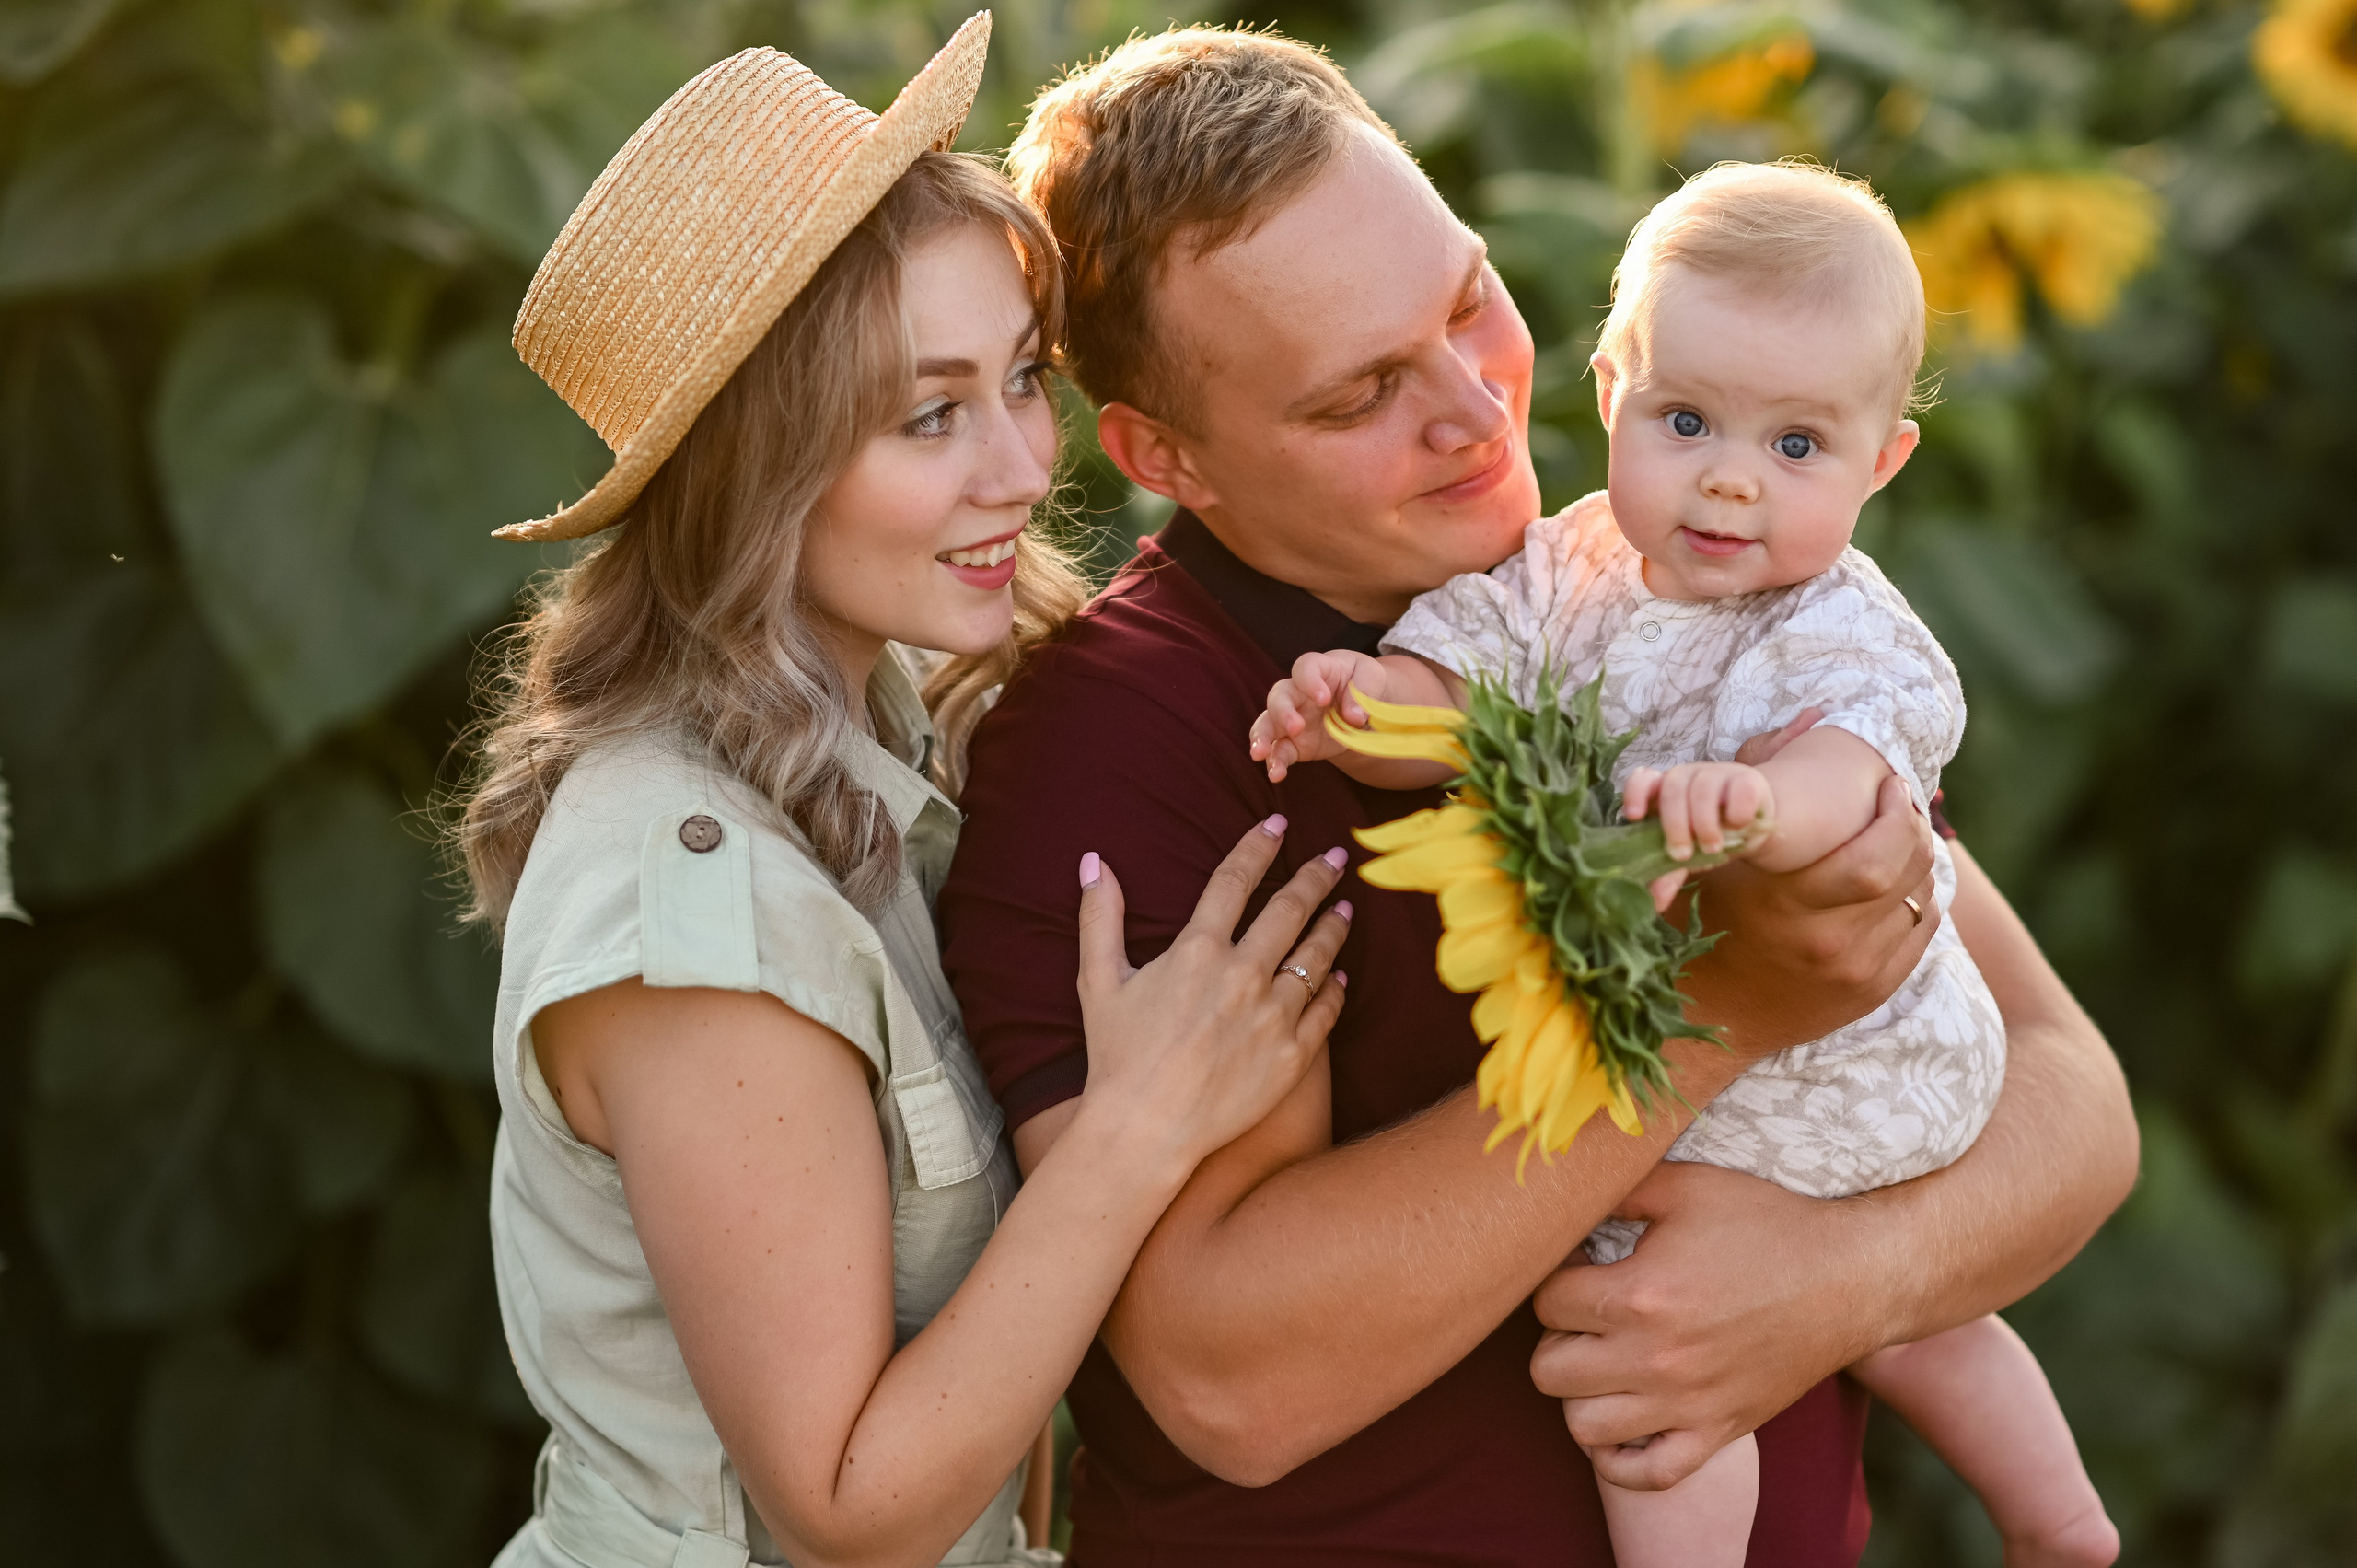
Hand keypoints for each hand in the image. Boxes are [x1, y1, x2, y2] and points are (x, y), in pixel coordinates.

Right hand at [1074, 816, 1349, 1168]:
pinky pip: (1326, 1010)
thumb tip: (1093, 861)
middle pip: (1290, 908)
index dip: (1258, 845)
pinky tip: (1341, 976)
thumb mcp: (1099, 981)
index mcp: (1198, 950)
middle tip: (1335, 857)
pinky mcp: (1293, 1056)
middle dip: (1315, 876)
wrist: (1146, 1130)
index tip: (1278, 824)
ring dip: (1334, 926)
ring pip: (1317, 956)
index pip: (1236, 880)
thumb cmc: (1117, 1056)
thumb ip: (1100, 917)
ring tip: (1344, 908)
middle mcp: (1243, 975)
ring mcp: (1273, 1015)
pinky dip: (1336, 988)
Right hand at [1249, 650, 1384, 781]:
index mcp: (1318, 670)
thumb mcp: (1371, 679)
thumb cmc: (1362, 684)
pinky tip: (1276, 774)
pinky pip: (1279, 751)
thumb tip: (1354, 717)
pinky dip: (1275, 762)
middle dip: (1282, 712)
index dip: (1310, 681)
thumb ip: (1362, 694)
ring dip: (1262, 738)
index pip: (1305, 668)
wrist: (1361, 708)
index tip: (1323, 698)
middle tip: (1296, 727)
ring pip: (1267, 724)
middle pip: (1279, 696)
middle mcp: (1298, 693)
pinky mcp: (1294, 743)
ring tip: (1259, 753)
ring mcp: (1292, 719)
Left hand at [1530, 1162, 1893, 1489]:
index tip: (1581, 1268)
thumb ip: (1618, 1190)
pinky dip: (1623, 1458)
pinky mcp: (1718, 1432)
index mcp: (1640, 1295)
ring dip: (1582, 1395)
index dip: (1554, 1279)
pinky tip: (1628, 1421)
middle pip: (1548, 1371)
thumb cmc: (1769, 1224)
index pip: (1545, 1302)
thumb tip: (1569, 1197)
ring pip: (1583, 1427)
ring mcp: (1687, 1405)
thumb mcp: (1687, 1186)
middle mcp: (1656, 1359)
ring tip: (1606, 1363)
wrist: (1850, 1277)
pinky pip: (1647, 1475)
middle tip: (1587, 1318)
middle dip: (1557, 1338)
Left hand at [1622, 761, 1775, 909]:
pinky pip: (1740, 789)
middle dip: (1675, 824)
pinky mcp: (1746, 780)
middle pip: (1673, 788)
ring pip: (1703, 788)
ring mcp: (1716, 774)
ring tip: (1711, 848)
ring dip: (1705, 822)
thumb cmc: (1710, 834)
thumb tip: (1654, 903)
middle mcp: (1685, 777)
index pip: (1642, 779)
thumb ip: (1669, 873)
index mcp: (1662, 792)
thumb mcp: (1688, 854)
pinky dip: (1737, 810)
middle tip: (1682, 854)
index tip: (1634, 817)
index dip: (1635, 794)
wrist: (1753, 823)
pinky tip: (1738, 825)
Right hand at [1675, 771, 1937, 1055]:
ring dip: (1918, 860)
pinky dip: (1917, 898)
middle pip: (1907, 874)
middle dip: (1914, 827)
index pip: (1874, 857)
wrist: (1710, 1012)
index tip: (1890, 784)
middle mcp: (1828, 941)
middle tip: (1902, 801)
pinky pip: (1920, 932)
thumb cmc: (1704, 919)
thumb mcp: (1713, 858)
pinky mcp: (1873, 990)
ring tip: (1900, 836)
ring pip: (1921, 900)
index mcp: (1787, 905)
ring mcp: (1855, 971)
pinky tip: (1899, 879)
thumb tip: (1812, 715)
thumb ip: (1752, 793)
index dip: (1896, 815)